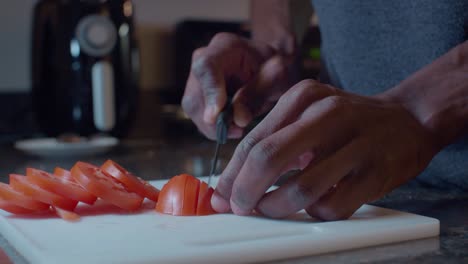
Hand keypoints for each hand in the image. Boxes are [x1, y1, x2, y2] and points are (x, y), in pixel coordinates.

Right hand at [181, 32, 294, 139]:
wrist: (272, 72)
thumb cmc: (277, 71)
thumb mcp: (279, 79)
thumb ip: (259, 94)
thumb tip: (238, 118)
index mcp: (226, 46)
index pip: (207, 66)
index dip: (209, 91)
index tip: (216, 116)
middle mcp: (205, 58)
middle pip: (195, 93)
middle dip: (213, 118)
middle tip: (238, 130)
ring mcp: (197, 77)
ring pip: (193, 107)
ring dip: (213, 126)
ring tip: (238, 129)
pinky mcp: (197, 95)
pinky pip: (197, 116)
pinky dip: (213, 127)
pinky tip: (231, 127)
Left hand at [211, 79, 438, 219]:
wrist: (408, 119)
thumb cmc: (347, 121)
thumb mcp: (309, 114)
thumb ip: (273, 141)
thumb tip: (234, 184)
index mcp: (304, 96)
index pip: (255, 140)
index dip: (232, 173)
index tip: (222, 195)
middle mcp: (329, 114)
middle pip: (269, 158)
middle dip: (245, 191)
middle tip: (240, 207)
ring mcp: (356, 144)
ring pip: (300, 189)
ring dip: (276, 207)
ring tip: (271, 209)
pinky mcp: (376, 173)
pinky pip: (332, 207)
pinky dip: (314, 214)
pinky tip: (312, 207)